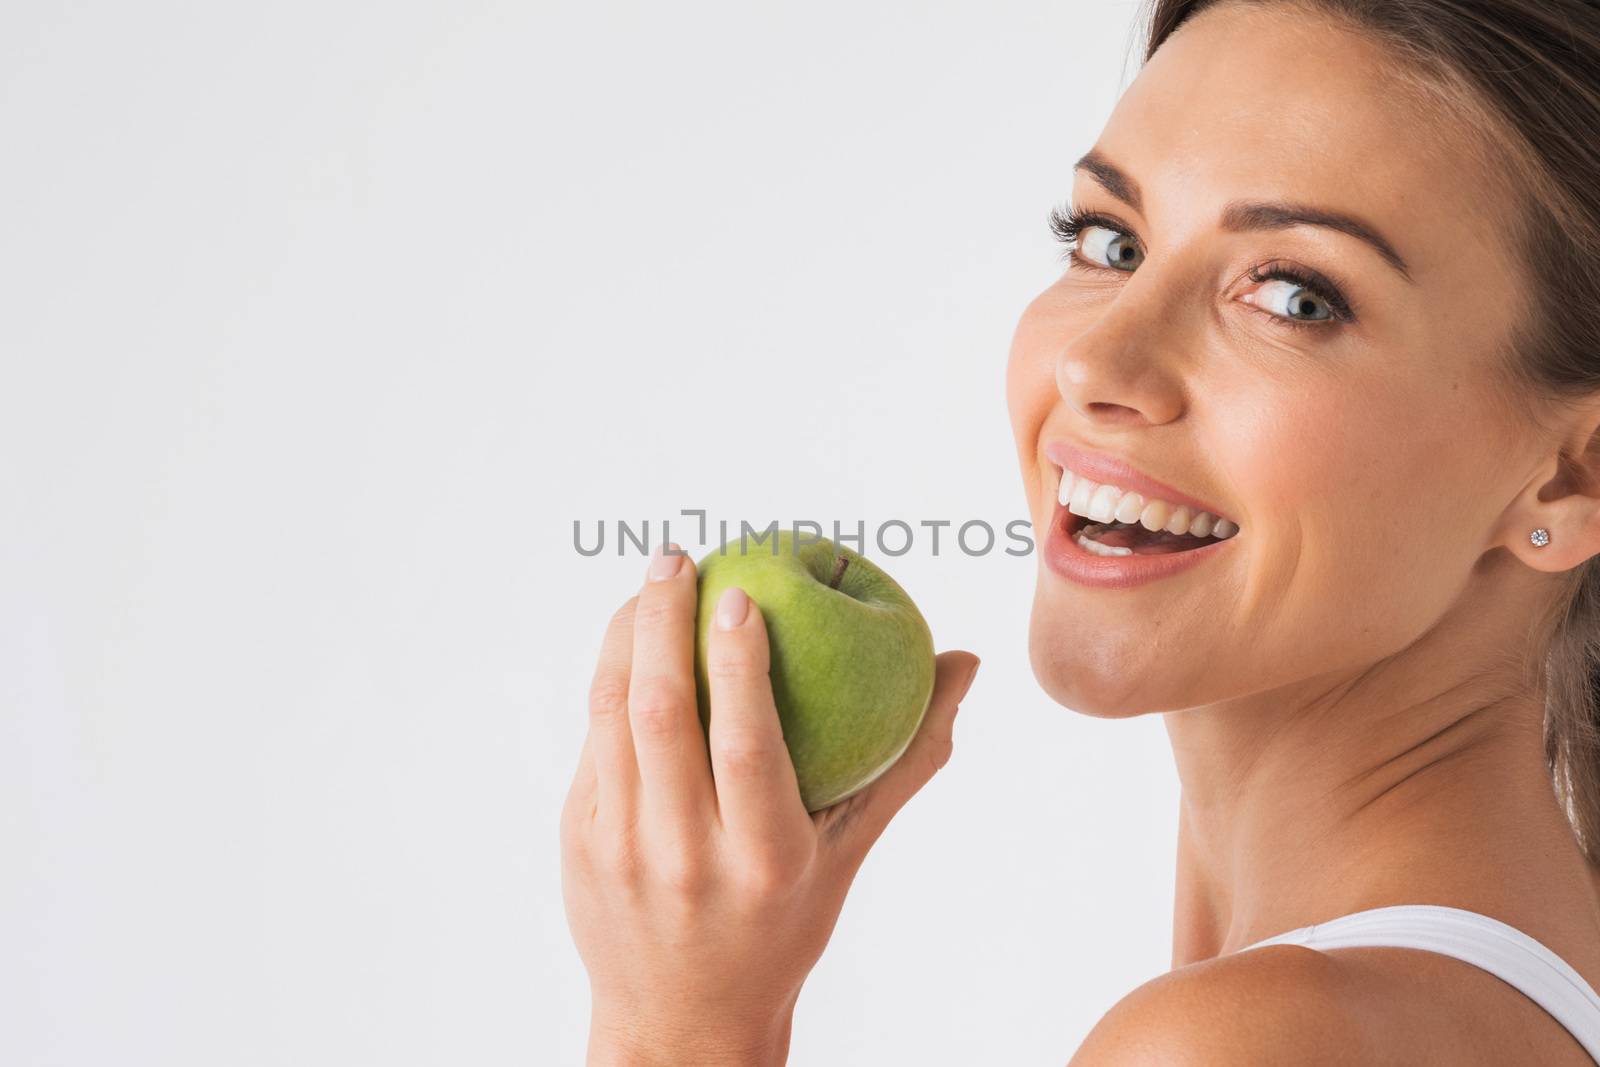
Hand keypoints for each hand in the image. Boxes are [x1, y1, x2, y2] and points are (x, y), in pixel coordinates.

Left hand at [560, 544, 979, 1065]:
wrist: (679, 1016)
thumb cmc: (781, 925)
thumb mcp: (848, 856)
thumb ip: (905, 761)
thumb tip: (964, 667)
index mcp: (763, 859)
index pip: (746, 745)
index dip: (738, 663)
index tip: (742, 595)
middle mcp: (684, 855)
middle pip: (662, 712)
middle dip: (664, 619)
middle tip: (679, 558)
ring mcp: (619, 849)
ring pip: (612, 716)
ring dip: (625, 637)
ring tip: (652, 583)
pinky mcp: (577, 842)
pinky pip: (592, 742)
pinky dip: (610, 680)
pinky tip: (631, 643)